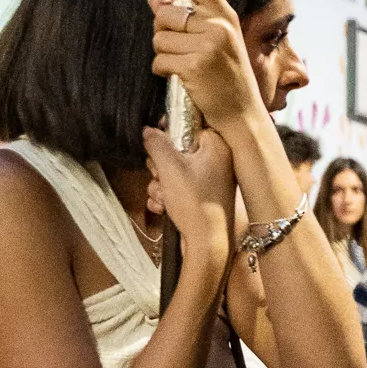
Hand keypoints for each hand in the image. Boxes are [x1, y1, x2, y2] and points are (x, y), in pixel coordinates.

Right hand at [143, 127, 237, 265]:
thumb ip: (156, 144)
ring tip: (164, 197)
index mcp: (217, 146)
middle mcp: (218, 160)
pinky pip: (178, 187)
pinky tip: (165, 207)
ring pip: (173, 171)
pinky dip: (168, 196)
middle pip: (177, 149)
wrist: (208, 244)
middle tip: (161, 176)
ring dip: (161, 184)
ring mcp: (211, 179)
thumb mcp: (169, 168)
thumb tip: (148, 130)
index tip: (157, 143)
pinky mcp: (204, 195)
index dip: (169, 132)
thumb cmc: (194, 203)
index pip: (189, 123)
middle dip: (160, 166)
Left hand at [149, 0, 262, 127]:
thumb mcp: (216, 40)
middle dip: (161, 30)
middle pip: (166, 13)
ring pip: (159, 39)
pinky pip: (159, 61)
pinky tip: (181, 77)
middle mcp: (219, 27)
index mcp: (226, 16)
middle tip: (178, 47)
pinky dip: (163, 71)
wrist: (242, 113)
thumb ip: (187, 17)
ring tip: (183, 64)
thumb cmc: (228, 76)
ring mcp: (207, 47)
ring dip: (163, 54)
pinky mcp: (194, 67)